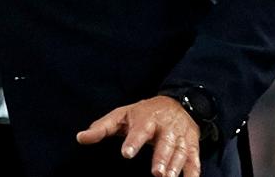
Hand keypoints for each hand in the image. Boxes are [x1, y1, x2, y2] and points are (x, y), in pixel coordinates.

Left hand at [76, 95, 200, 176]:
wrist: (178, 104)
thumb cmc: (143, 113)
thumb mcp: (121, 116)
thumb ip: (101, 128)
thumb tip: (80, 138)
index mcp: (147, 118)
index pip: (140, 129)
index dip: (134, 141)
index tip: (126, 153)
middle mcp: (166, 127)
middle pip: (165, 142)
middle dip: (161, 157)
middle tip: (155, 173)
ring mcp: (181, 136)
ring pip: (180, 151)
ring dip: (175, 166)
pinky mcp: (192, 145)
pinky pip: (194, 159)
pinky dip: (193, 170)